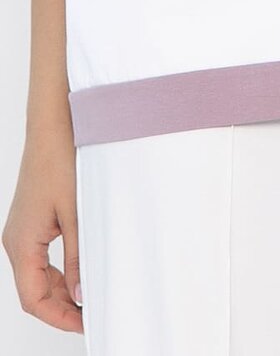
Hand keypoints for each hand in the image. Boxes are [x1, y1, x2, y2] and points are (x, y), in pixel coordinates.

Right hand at [2, 127, 83, 334]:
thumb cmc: (61, 161)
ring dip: (61, 289)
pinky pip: (40, 257)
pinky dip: (59, 270)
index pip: (33, 300)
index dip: (59, 318)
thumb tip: (82, 295)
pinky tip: (81, 270)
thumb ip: (79, 257)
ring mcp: (22, 230)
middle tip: (93, 312)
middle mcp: (16, 241)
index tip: (86, 324)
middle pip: (34, 291)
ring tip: (91, 295)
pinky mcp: (32, 219)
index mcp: (22, 244)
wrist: (54, 125)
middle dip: (62, 307)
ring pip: (37, 275)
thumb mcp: (77, 214)